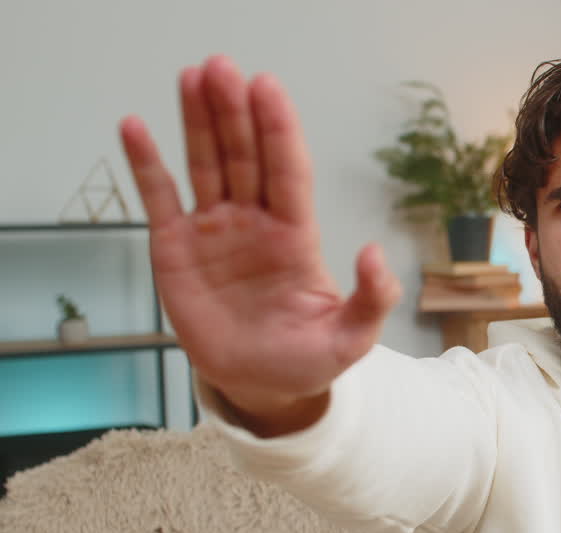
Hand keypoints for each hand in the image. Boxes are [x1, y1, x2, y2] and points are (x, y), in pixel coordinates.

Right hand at [119, 55, 400, 415]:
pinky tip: (135, 127)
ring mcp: (215, 232)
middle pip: (245, 156)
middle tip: (223, 67)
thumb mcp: (350, 338)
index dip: (278, 130)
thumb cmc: (307, 359)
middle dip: (235, 112)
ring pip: (206, 165)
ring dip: (198, 121)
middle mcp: (255, 223)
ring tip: (192, 76)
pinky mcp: (176, 250)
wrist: (260, 386)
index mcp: (296, 236)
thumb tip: (373, 251)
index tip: (267, 87)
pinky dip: (146, 165)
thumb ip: (370, 298)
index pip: (288, 172)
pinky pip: (159, 199)